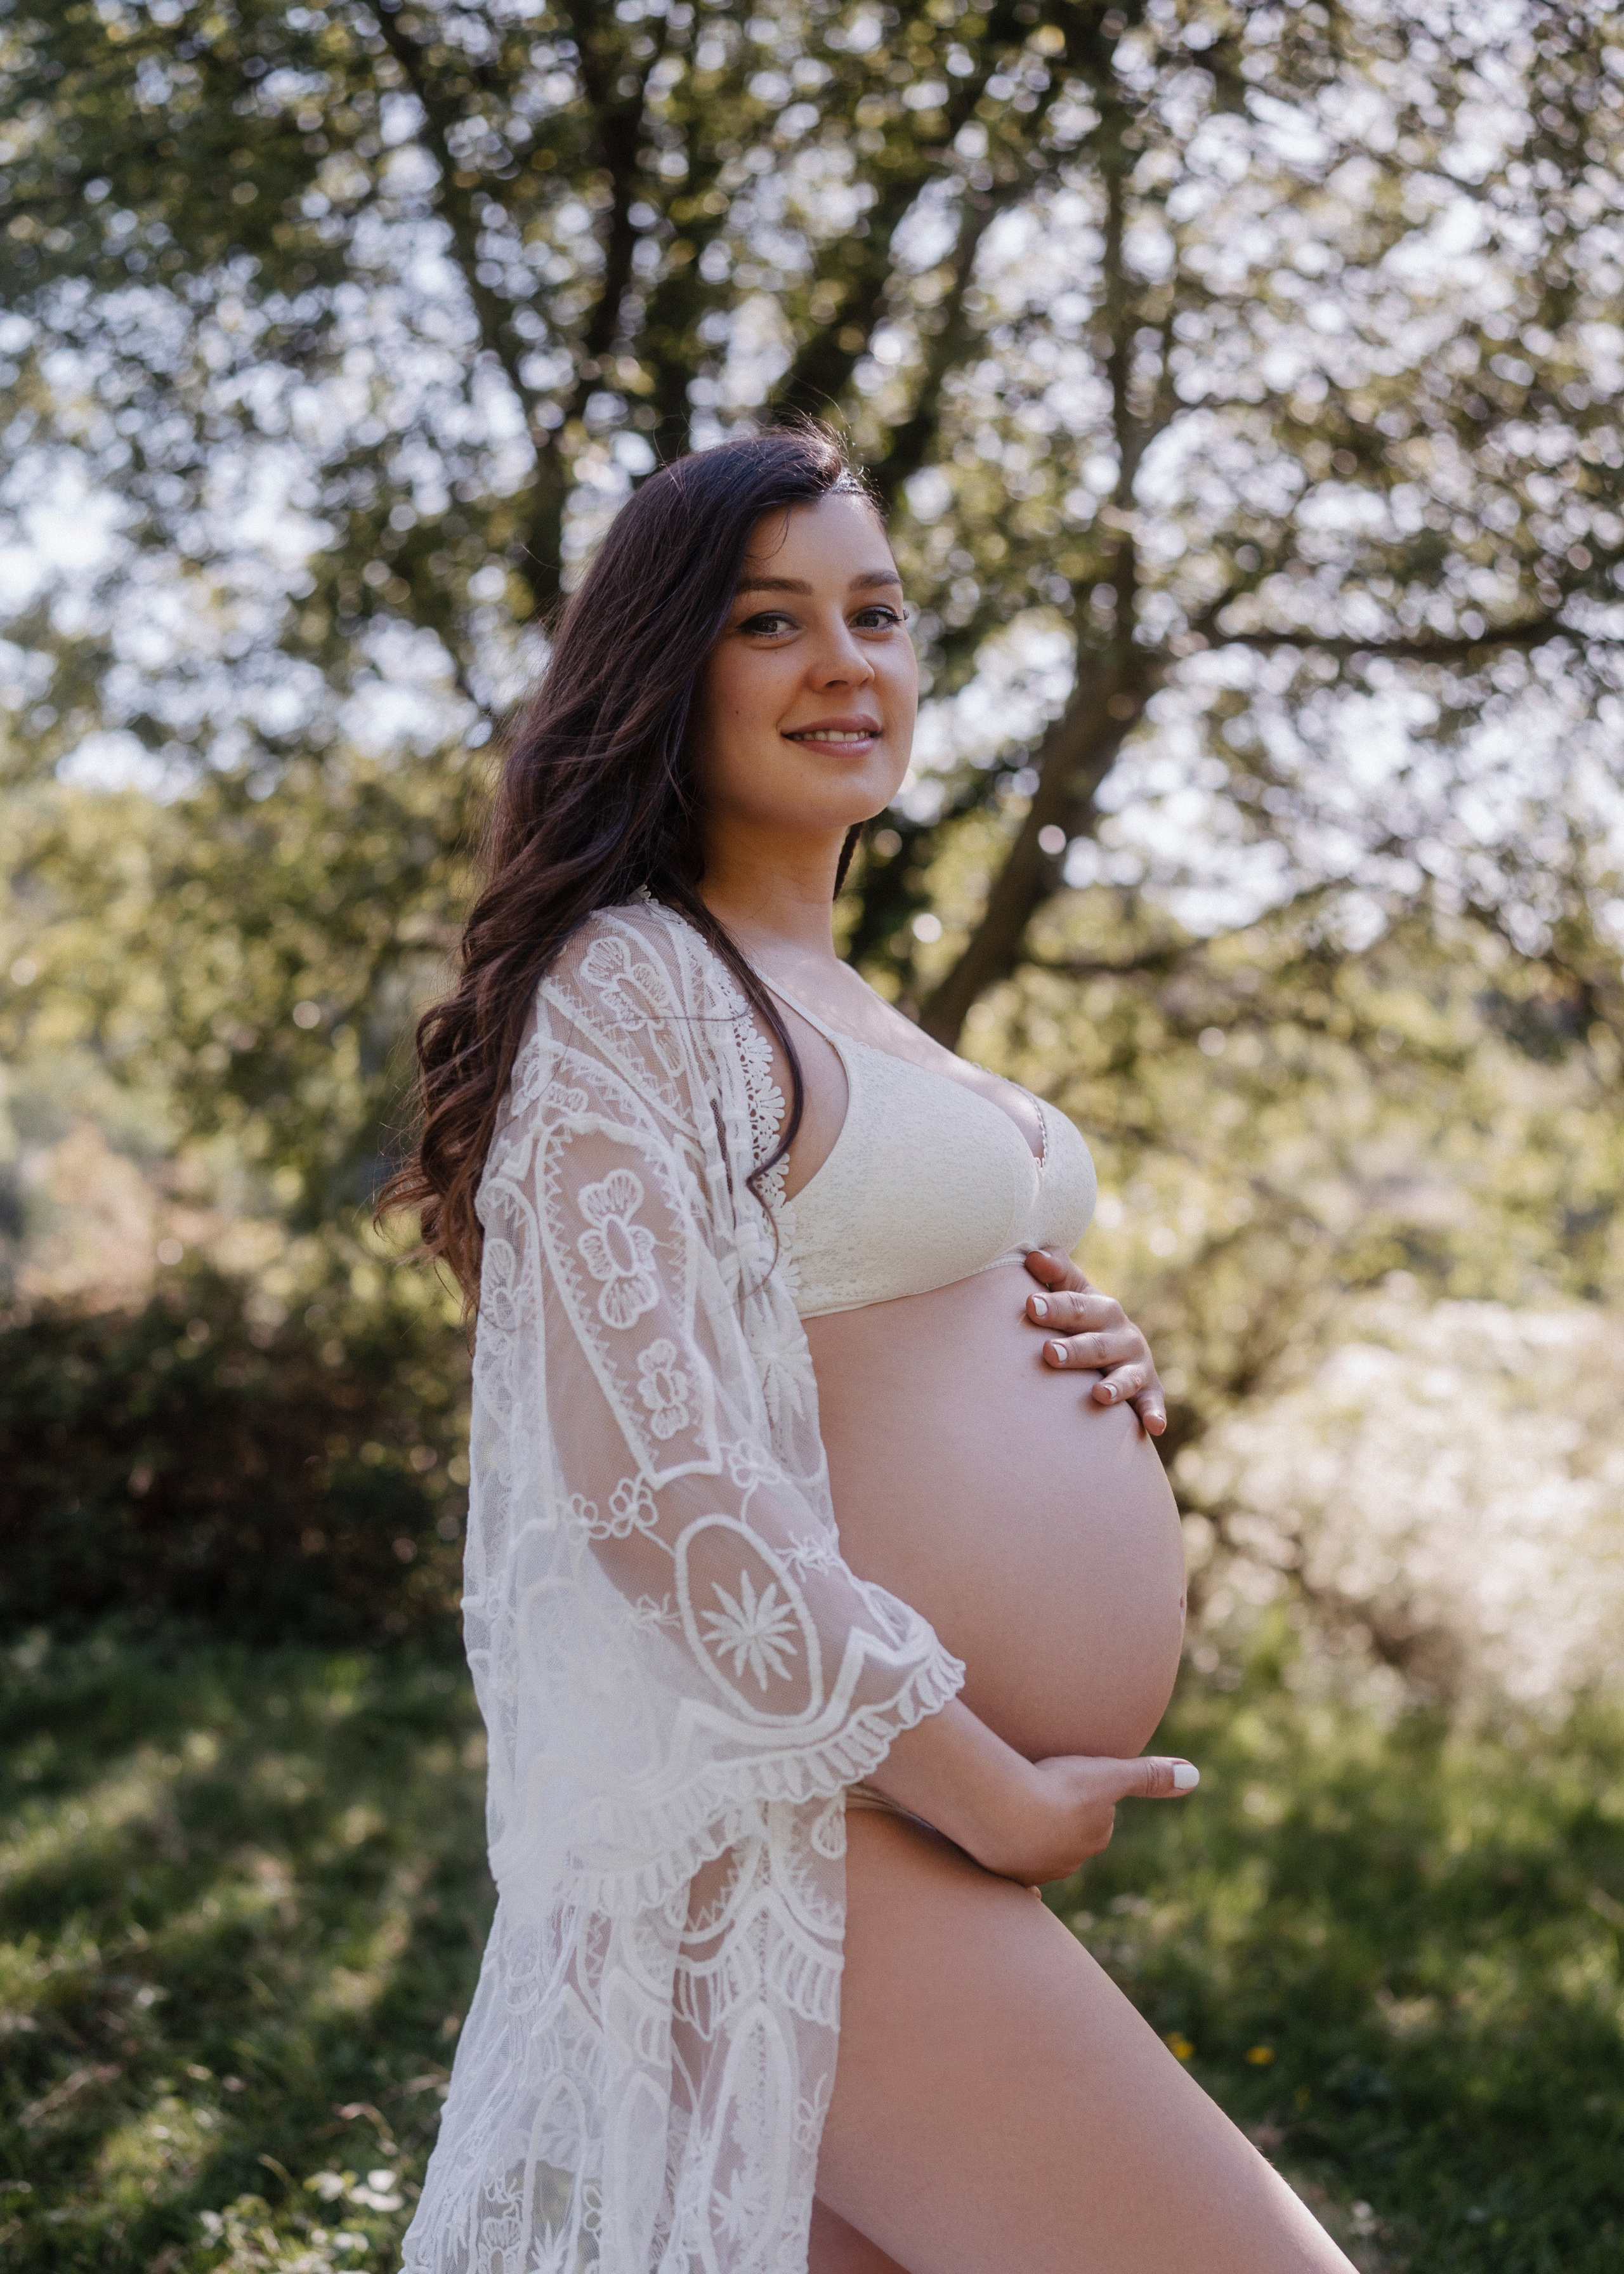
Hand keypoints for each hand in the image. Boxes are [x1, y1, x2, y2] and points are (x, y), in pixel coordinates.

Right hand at [980, 1751, 1198, 1886]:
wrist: (1004, 1812)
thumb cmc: (1059, 1788)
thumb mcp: (1108, 1774)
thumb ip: (1149, 1775)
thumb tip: (1195, 1775)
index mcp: (1094, 1836)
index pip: (1097, 1818)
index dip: (1085, 1798)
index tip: (1072, 1784)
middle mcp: (1069, 1861)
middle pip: (1070, 1837)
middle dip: (1061, 1820)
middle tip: (1043, 1795)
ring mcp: (1036, 1870)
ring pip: (1041, 1851)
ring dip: (1033, 1836)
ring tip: (1017, 1813)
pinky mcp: (1007, 1874)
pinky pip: (1015, 1875)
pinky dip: (1015, 1868)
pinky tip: (1011, 1870)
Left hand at [1022, 1248, 1167, 1436]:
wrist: (1120, 1349)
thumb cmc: (1084, 1320)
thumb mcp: (1074, 1293)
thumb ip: (1055, 1274)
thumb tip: (1032, 1253)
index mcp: (1102, 1309)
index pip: (1076, 1306)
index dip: (1054, 1306)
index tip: (1029, 1306)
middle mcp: (1123, 1336)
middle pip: (1097, 1343)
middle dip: (1075, 1349)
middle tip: (1050, 1353)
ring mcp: (1137, 1365)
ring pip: (1126, 1376)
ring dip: (1115, 1386)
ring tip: (1099, 1395)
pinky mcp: (1149, 1392)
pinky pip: (1152, 1404)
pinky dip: (1154, 1414)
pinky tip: (1153, 1428)